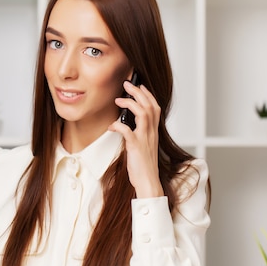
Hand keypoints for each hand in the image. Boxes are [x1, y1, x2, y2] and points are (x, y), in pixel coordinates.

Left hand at [110, 81, 163, 197]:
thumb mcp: (143, 146)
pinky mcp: (136, 146)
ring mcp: (145, 139)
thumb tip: (126, 124)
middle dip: (138, 92)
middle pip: (149, 105)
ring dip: (130, 103)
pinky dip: (118, 125)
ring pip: (143, 113)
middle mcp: (151, 133)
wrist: (148, 181)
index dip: (148, 94)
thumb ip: (138, 134)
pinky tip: (111, 126)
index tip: (140, 86)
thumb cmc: (143, 165)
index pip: (155, 107)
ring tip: (118, 99)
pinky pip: (127, 131)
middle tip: (126, 84)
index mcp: (154, 132)